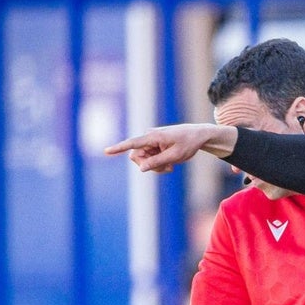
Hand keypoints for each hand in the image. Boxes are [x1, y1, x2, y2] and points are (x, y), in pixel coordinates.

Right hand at [103, 123, 237, 171]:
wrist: (198, 135)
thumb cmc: (188, 144)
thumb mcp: (175, 156)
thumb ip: (157, 162)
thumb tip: (141, 168)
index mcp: (153, 136)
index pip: (132, 143)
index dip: (119, 148)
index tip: (106, 151)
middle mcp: (149, 137)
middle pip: (137, 156)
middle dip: (148, 166)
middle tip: (167, 169)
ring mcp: (150, 141)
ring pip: (143, 159)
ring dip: (155, 166)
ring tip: (170, 166)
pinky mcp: (154, 144)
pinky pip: (149, 157)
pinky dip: (158, 163)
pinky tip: (170, 163)